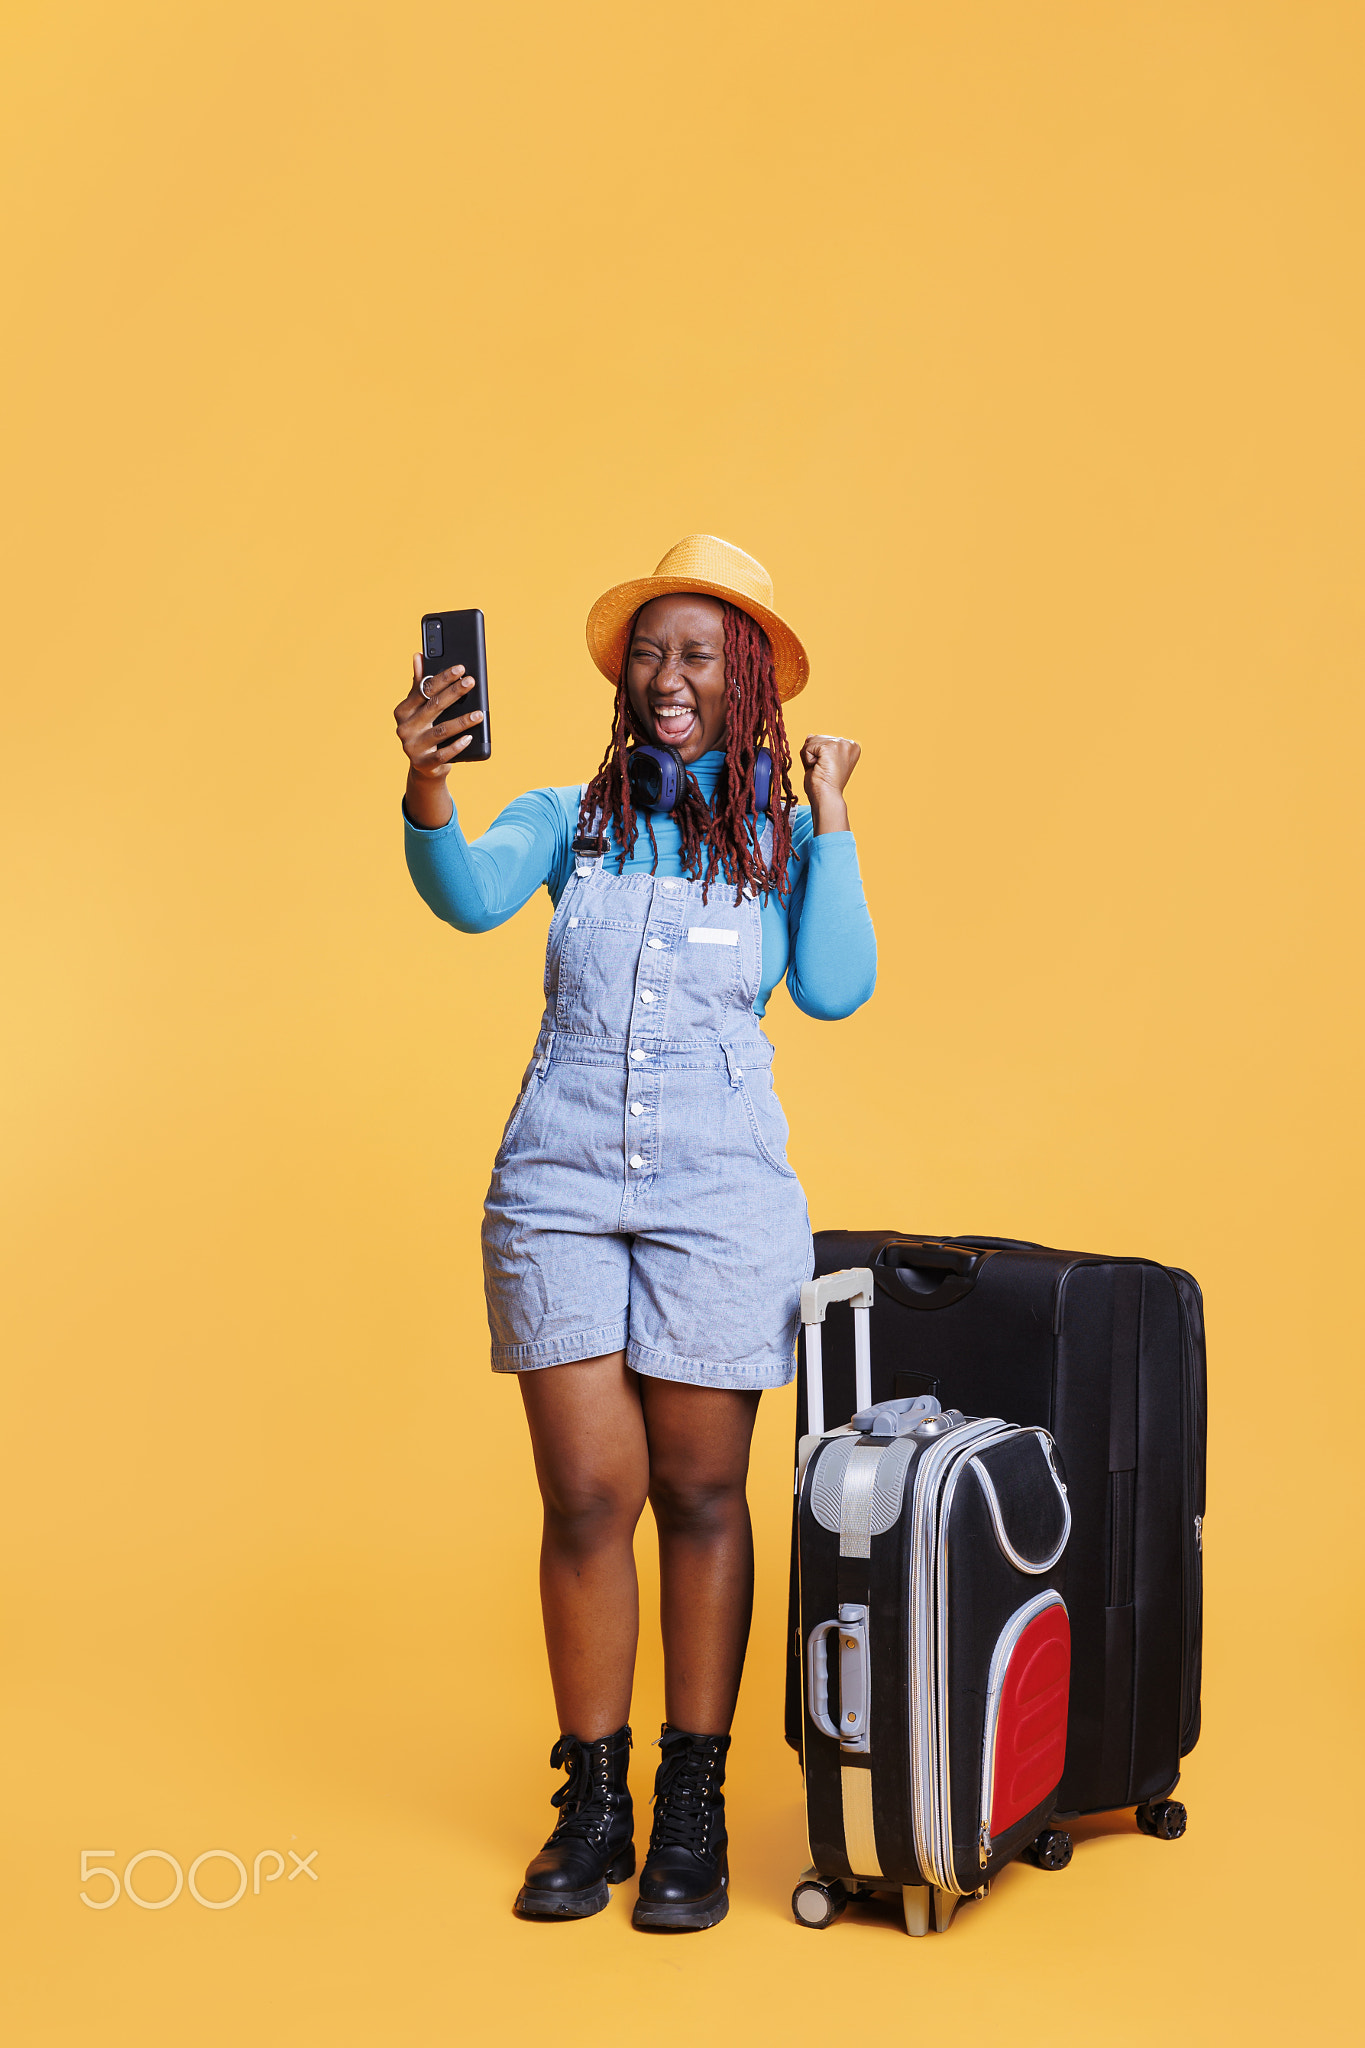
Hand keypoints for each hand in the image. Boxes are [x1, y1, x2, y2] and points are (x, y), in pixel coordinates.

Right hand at [394, 652, 482, 827]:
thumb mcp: (421, 708)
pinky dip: (457, 745)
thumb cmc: (425, 730)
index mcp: (402, 711)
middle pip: (433, 707)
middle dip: (454, 692)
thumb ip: (420, 684)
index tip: (461, 668)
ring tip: (480, 714)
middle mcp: (404, 728)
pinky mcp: (422, 763)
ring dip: (462, 721)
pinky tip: (470, 737)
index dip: (443, 678)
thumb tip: (418, 656)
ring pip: (441, 730)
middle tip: (471, 682)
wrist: (425, 767)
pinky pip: (443, 754)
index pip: (423, 690)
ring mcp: (412, 747)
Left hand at [799, 733, 859, 834]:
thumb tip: (810, 735)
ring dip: (809, 757)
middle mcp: (849, 743)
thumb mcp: (822, 761)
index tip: (827, 768)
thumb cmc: (825, 785)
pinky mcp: (830, 747)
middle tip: (822, 770)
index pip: (824, 740)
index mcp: (852, 746)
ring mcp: (841, 744)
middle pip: (817, 738)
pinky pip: (808, 747)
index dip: (819, 755)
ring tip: (820, 769)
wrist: (826, 797)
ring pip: (811, 741)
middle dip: (813, 755)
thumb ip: (817, 747)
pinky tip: (817, 768)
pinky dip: (807, 759)